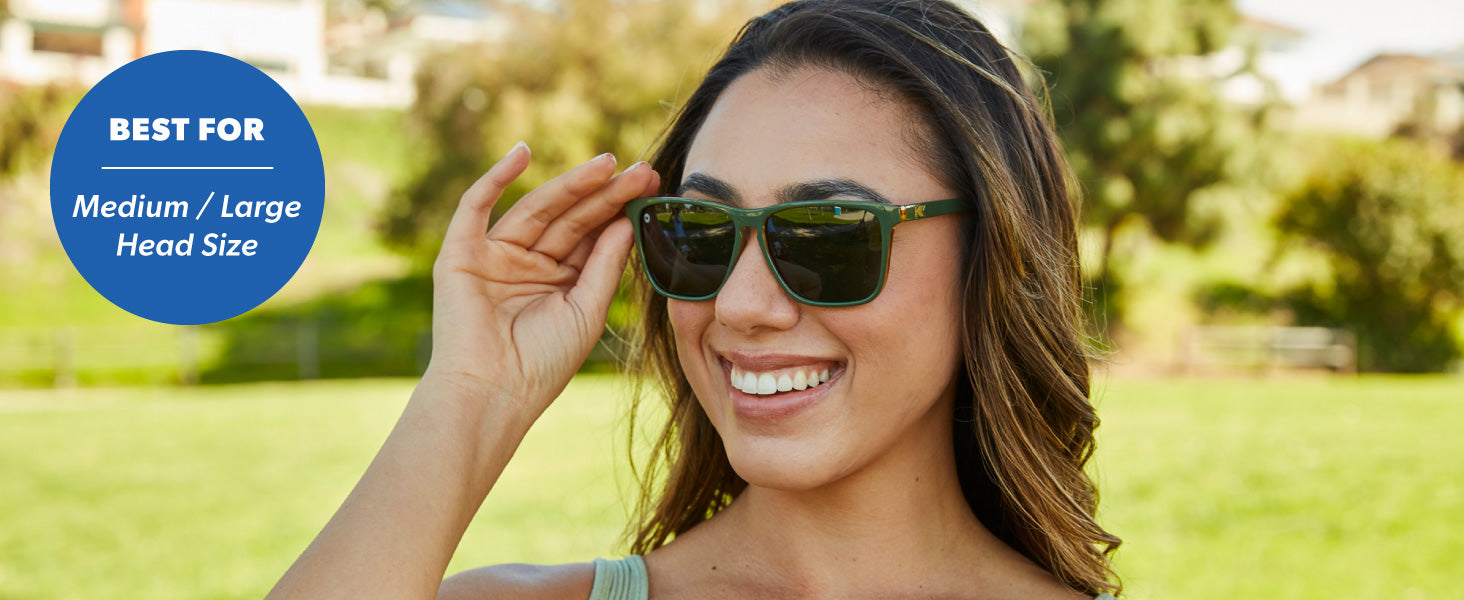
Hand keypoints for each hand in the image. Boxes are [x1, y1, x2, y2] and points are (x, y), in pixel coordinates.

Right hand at [424, 143, 658, 414]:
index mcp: (560, 280)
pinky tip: (523, 153)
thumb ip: (605, 264)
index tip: (652, 185)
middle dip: (605, 193)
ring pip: (537, 210)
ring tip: (607, 164)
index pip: (592, 235)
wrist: (493, 394)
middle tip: (641, 169)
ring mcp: (495, 256)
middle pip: (571, 218)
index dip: (619, 210)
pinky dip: (495, 178)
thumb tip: (626, 221)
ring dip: (570, 185)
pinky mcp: (461, 254)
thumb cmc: (543, 364)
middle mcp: (529, 264)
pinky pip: (476, 207)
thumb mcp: (587, 310)